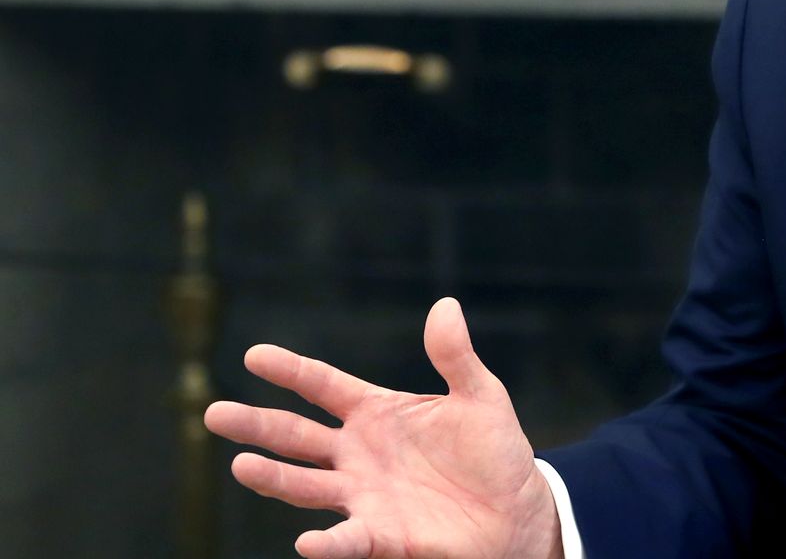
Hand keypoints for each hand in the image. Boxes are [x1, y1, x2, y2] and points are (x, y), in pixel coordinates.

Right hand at [204, 297, 562, 558]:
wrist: (517, 509)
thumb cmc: (493, 451)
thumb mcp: (480, 396)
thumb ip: (455, 356)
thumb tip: (446, 305)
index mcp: (376, 413)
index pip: (323, 386)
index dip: (290, 371)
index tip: (253, 354)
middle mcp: (358, 454)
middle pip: (296, 436)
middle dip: (256, 425)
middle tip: (213, 413)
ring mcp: (363, 495)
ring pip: (305, 485)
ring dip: (274, 478)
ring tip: (241, 466)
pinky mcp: (381, 535)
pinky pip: (348, 540)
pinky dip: (328, 543)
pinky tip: (308, 543)